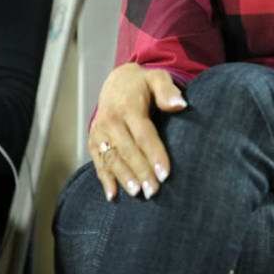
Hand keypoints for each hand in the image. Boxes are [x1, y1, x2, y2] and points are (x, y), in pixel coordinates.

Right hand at [88, 63, 186, 200]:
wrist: (116, 82)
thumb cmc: (143, 84)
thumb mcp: (158, 78)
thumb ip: (168, 91)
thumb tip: (180, 105)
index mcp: (128, 107)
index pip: (143, 134)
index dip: (154, 155)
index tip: (165, 174)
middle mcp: (110, 120)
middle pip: (127, 150)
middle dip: (141, 172)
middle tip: (154, 191)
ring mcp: (99, 132)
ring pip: (112, 158)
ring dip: (124, 178)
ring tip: (137, 194)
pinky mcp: (93, 141)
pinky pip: (98, 162)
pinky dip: (105, 179)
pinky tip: (113, 196)